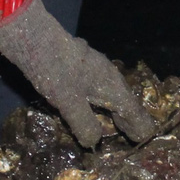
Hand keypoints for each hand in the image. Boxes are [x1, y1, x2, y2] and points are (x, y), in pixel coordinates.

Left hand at [0, 0, 155, 147]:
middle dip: (130, 121)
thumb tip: (94, 141)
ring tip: (117, 127)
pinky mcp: (83, 69)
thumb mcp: (69, 103)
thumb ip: (84, 124)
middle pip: (126, 103)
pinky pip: (101, 91)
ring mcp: (97, 70)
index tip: (145, 140)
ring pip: (113, 95)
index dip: (140, 127)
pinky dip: (103, 104)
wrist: (35, 38)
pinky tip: (94, 109)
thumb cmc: (54, 70)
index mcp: (112, 86)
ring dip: (116, 112)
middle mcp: (109, 77)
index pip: (134, 111)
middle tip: (134, 138)